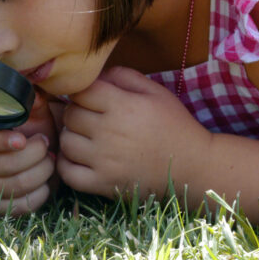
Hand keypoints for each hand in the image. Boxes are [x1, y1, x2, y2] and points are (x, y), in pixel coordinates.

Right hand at [0, 91, 56, 214]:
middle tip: (47, 145)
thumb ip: (32, 102)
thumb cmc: (36, 129)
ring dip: (39, 173)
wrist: (46, 155)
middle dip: (32, 156)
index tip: (23, 139)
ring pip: (12, 186)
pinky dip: (39, 194)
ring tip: (51, 161)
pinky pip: (19, 206)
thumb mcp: (36, 113)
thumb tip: (34, 94)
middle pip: (0, 165)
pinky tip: (47, 182)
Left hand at [56, 66, 210, 199]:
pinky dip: (66, 164)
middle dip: (75, 111)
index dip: (82, 91)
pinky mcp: (103, 184)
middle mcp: (109, 132)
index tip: (91, 97)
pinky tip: (79, 158)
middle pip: (69, 115)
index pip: (80, 91)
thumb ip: (123, 76)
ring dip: (71, 136)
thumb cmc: (174, 124)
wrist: (193, 167)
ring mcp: (104, 161)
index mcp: (122, 106)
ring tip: (85, 136)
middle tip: (88, 116)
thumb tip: (96, 75)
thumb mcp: (155, 91)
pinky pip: (67, 173)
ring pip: (65, 142)